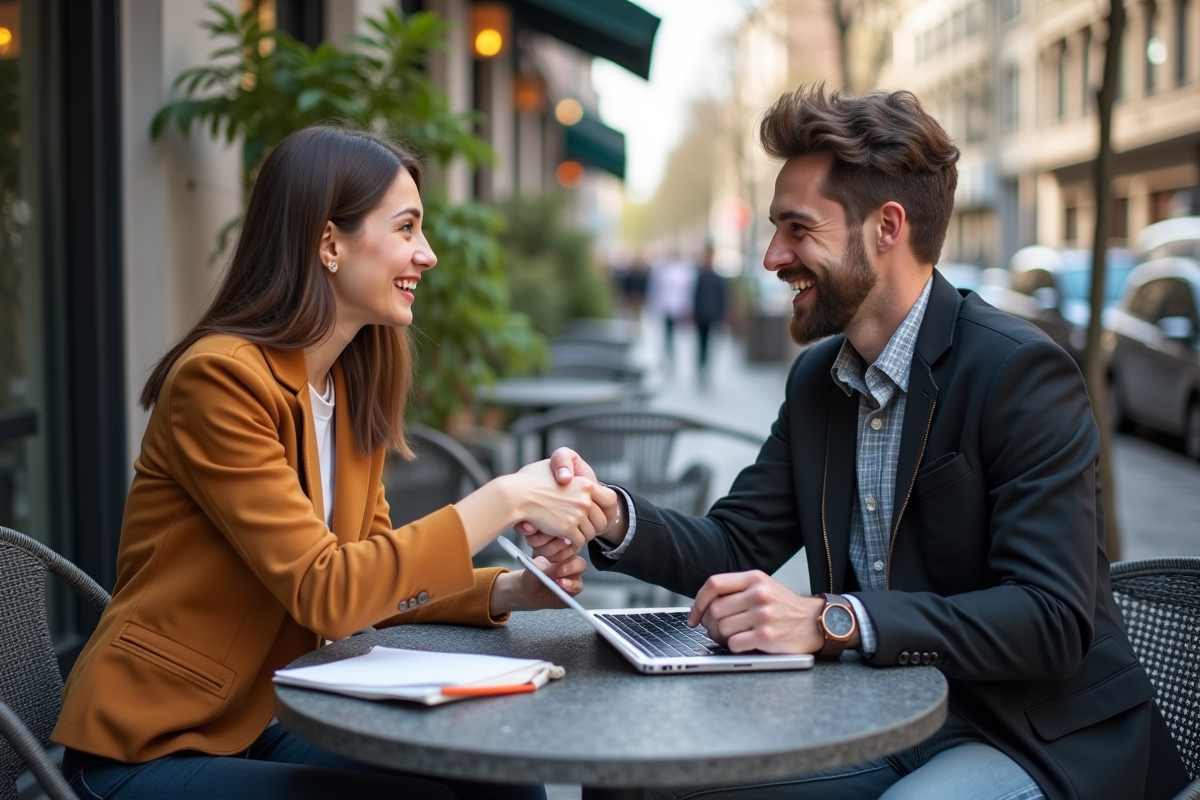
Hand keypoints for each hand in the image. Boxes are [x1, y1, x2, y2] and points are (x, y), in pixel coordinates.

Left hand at [488, 553, 587, 614]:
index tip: (558, 558)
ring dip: (571, 582)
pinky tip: (560, 590)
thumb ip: (538, 565)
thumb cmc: (531, 574)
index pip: (572, 551)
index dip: (567, 553)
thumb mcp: (532, 567)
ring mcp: (571, 582)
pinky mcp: (570, 594)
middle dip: (571, 567)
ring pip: (579, 582)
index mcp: (563, 556)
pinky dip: (570, 591)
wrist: (527, 590)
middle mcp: (570, 568)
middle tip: (560, 571)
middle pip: (581, 564)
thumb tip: (545, 566)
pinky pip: (575, 593)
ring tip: (559, 583)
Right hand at [515, 448, 619, 548]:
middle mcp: (584, 499)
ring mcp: (577, 514)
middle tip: (584, 528)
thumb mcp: (554, 467)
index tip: (598, 513)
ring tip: (572, 533)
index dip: (606, 509)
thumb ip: (567, 472)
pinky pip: (578, 541)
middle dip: (593, 526)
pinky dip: (573, 543)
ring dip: (582, 536)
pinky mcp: (567, 528)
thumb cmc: (529, 480)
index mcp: (585, 483)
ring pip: (590, 533)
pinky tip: (565, 539)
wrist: (516, 494)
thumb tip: (568, 477)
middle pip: (601, 520)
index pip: (610, 499)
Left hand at [689, 570, 842, 654]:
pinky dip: (733, 647)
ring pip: (722, 628)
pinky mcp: (767, 636)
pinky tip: (743, 644)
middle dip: (709, 624)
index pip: (714, 584)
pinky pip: (734, 644)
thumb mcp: (763, 587)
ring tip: (729, 637)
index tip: (694, 616)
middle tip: (714, 631)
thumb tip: (703, 605)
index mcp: (754, 578)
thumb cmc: (783, 606)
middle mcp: (758, 594)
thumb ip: (737, 589)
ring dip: (720, 637)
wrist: (815, 622)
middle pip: (714, 610)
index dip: (698, 602)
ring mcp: (763, 615)